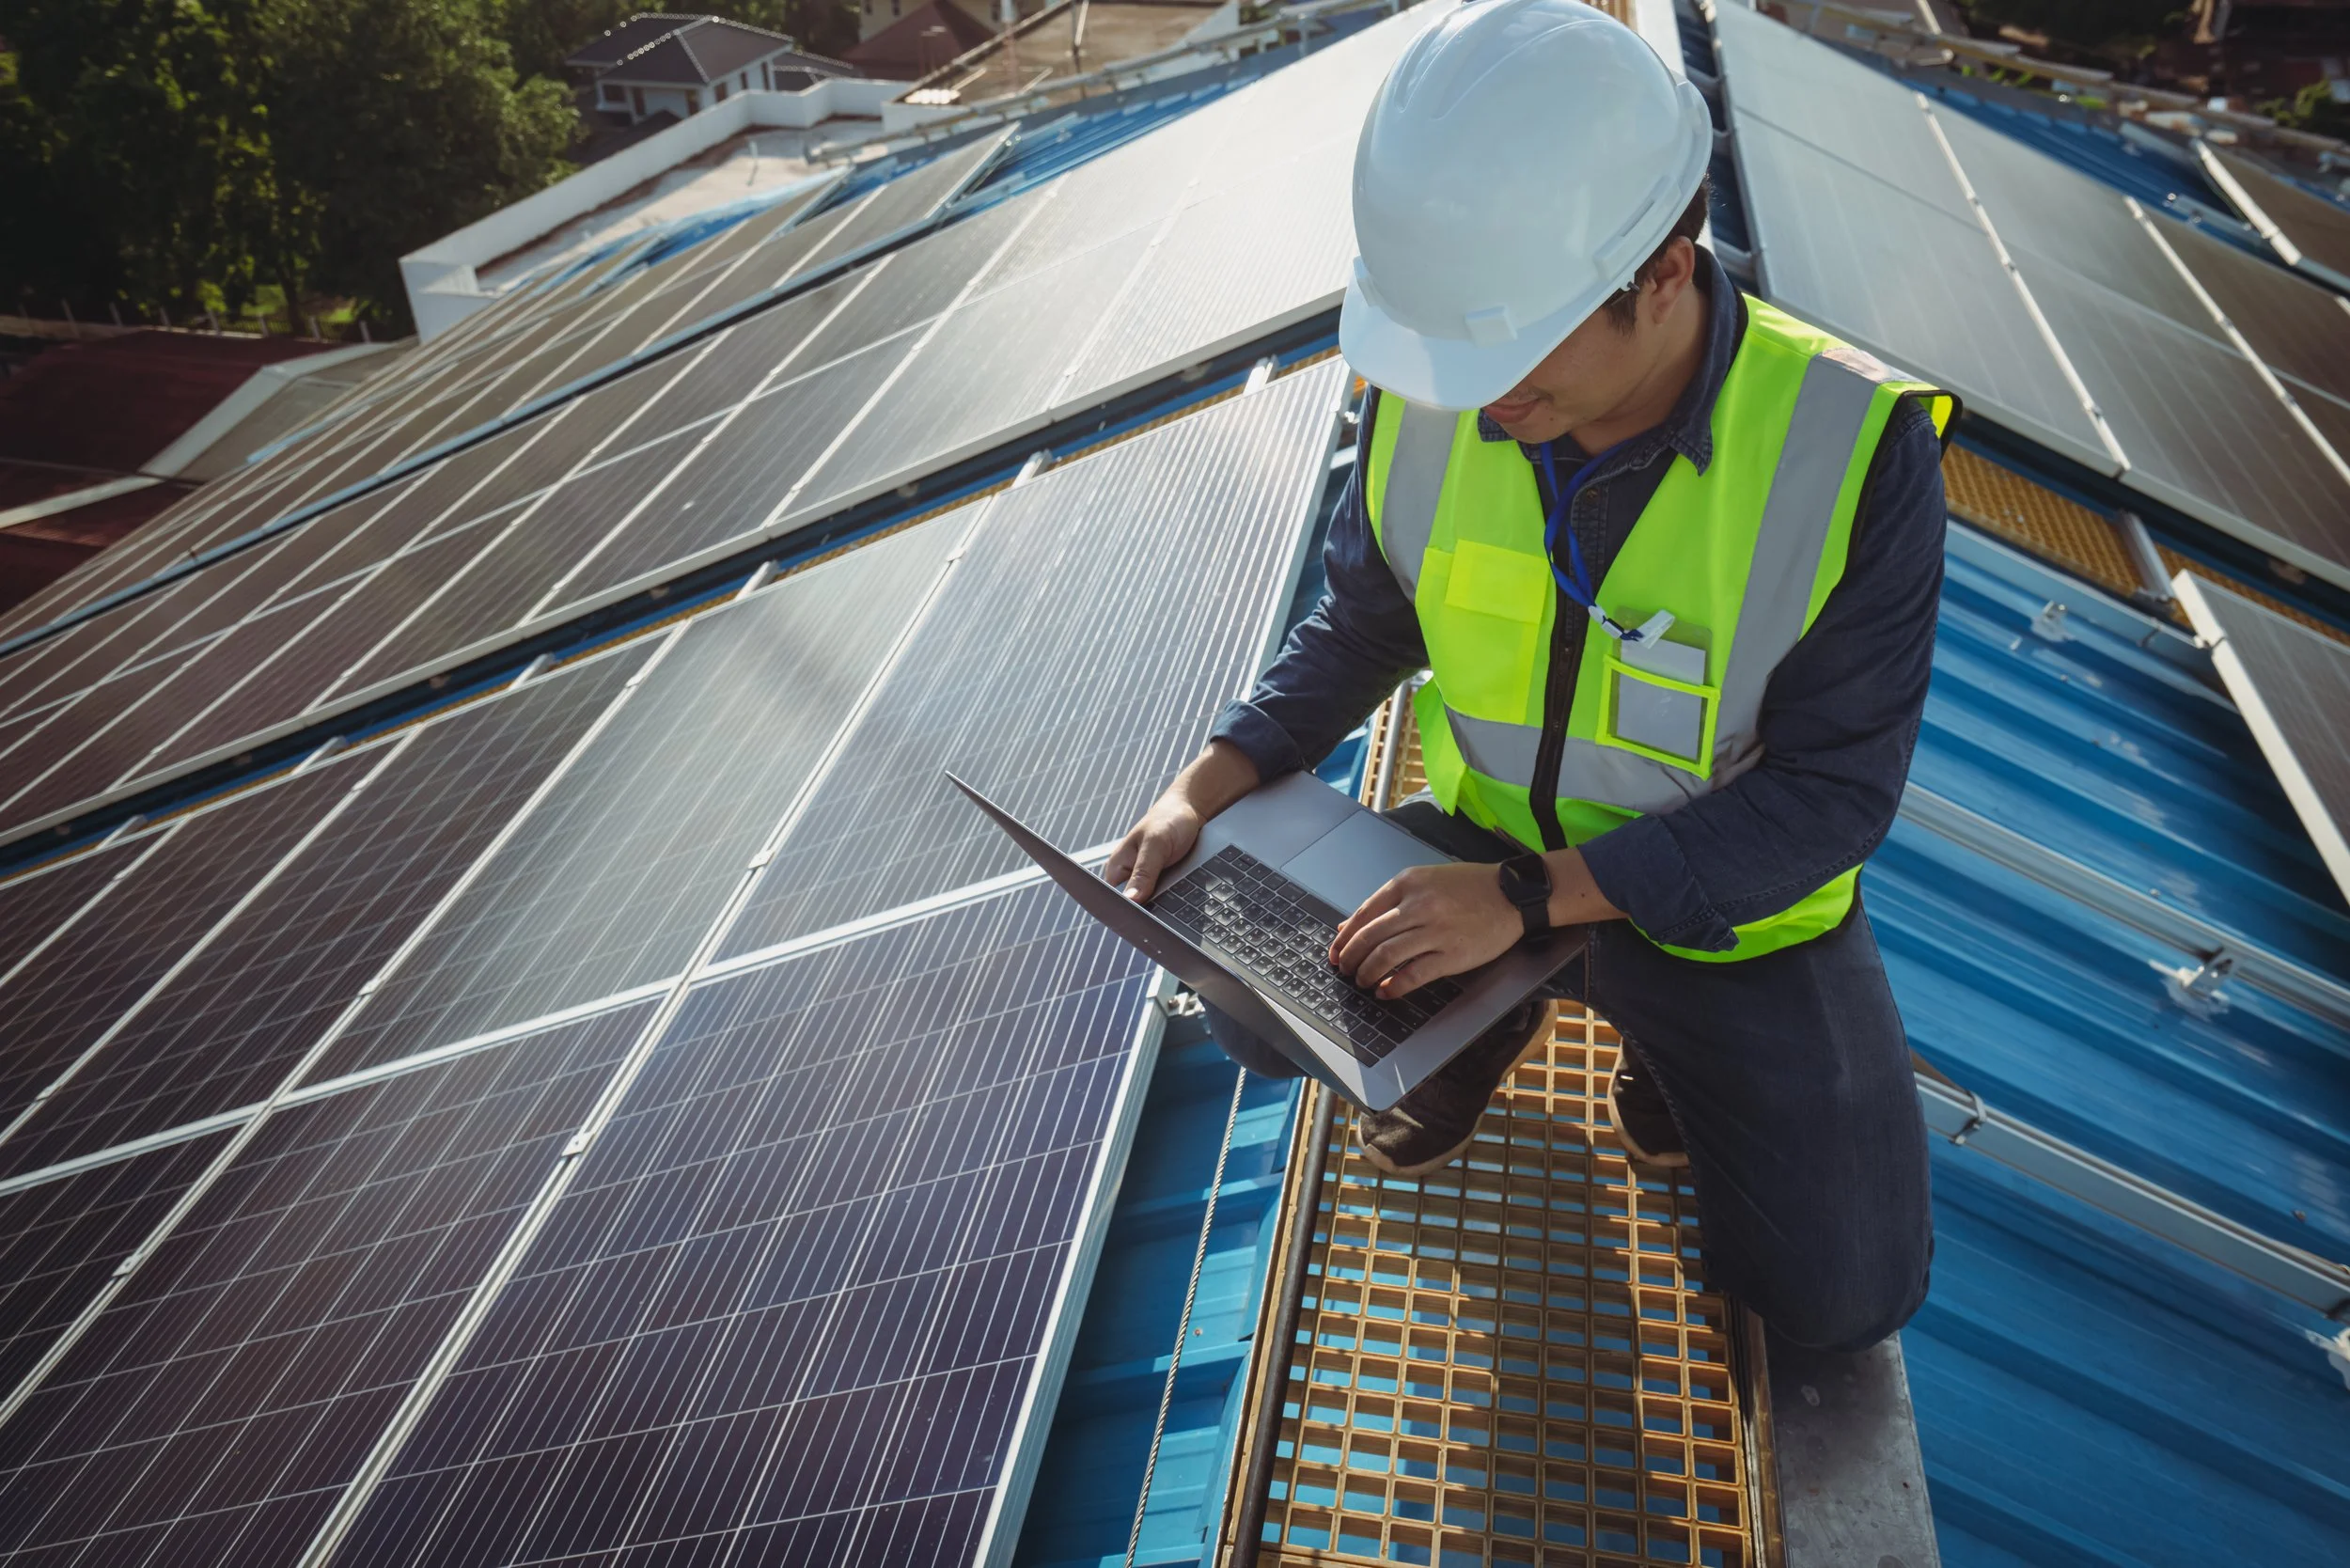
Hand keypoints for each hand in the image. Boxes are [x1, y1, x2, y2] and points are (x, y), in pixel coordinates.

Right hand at [1103, 794, 1203, 901]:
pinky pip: (1164, 898)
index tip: (1143, 914)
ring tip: (1171, 897)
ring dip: (1162, 905)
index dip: (1127, 910)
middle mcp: (1127, 876)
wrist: (1190, 811)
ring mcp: (1145, 881)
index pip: (1114, 899)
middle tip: (1161, 906)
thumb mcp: (1156, 844)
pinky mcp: (1161, 883)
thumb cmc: (1168, 820)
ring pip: (1151, 904)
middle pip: (1133, 905)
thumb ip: (1143, 871)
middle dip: (1147, 909)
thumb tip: (1131, 899)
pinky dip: (1172, 898)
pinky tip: (1180, 896)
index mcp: (1116, 867)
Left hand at [1329, 861, 1521, 998]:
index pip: (1363, 914)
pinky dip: (1394, 986)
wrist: (1512, 894)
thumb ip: (1387, 902)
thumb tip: (1348, 925)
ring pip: (1386, 956)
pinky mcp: (1452, 954)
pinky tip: (1385, 991)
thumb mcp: (1424, 880)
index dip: (1344, 938)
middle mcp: (1418, 905)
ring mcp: (1435, 931)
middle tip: (1344, 971)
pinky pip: (1413, 974)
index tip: (1335, 952)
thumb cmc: (1469, 886)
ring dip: (1367, 973)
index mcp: (1408, 883)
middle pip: (1370, 937)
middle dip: (1350, 958)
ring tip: (1362, 981)